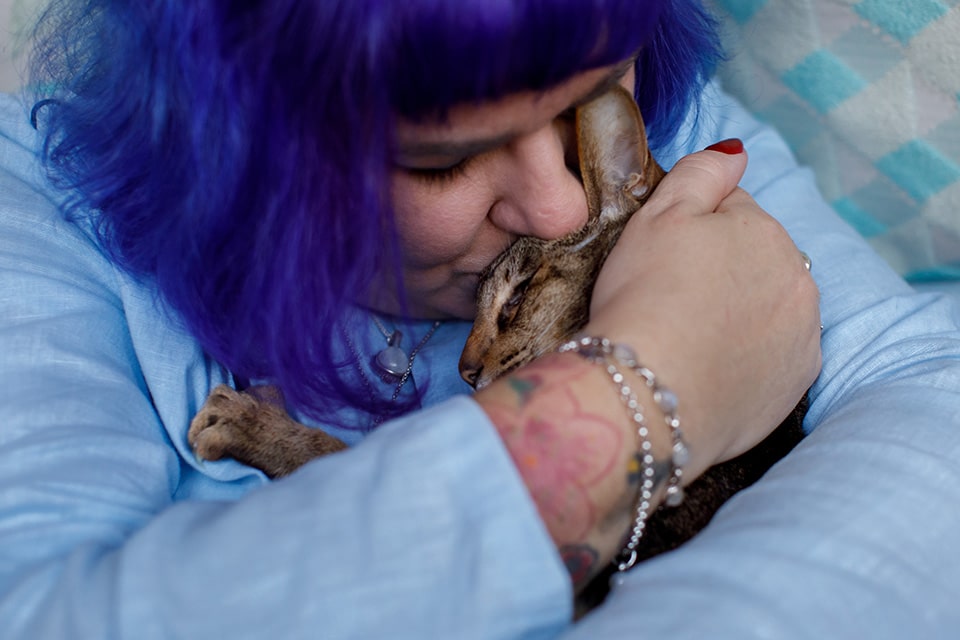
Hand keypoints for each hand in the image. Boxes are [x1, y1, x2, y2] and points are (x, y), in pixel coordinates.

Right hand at [587, 142, 821, 473]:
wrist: (647, 393)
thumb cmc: (644, 298)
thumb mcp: (658, 216)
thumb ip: (701, 173)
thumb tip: (738, 153)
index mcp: (766, 231)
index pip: (731, 213)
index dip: (688, 231)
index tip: (660, 261)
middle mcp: (799, 278)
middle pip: (754, 261)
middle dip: (721, 271)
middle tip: (671, 300)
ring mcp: (803, 334)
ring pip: (767, 308)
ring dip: (739, 314)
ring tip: (690, 336)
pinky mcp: (795, 384)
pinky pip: (772, 356)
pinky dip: (748, 357)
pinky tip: (710, 366)